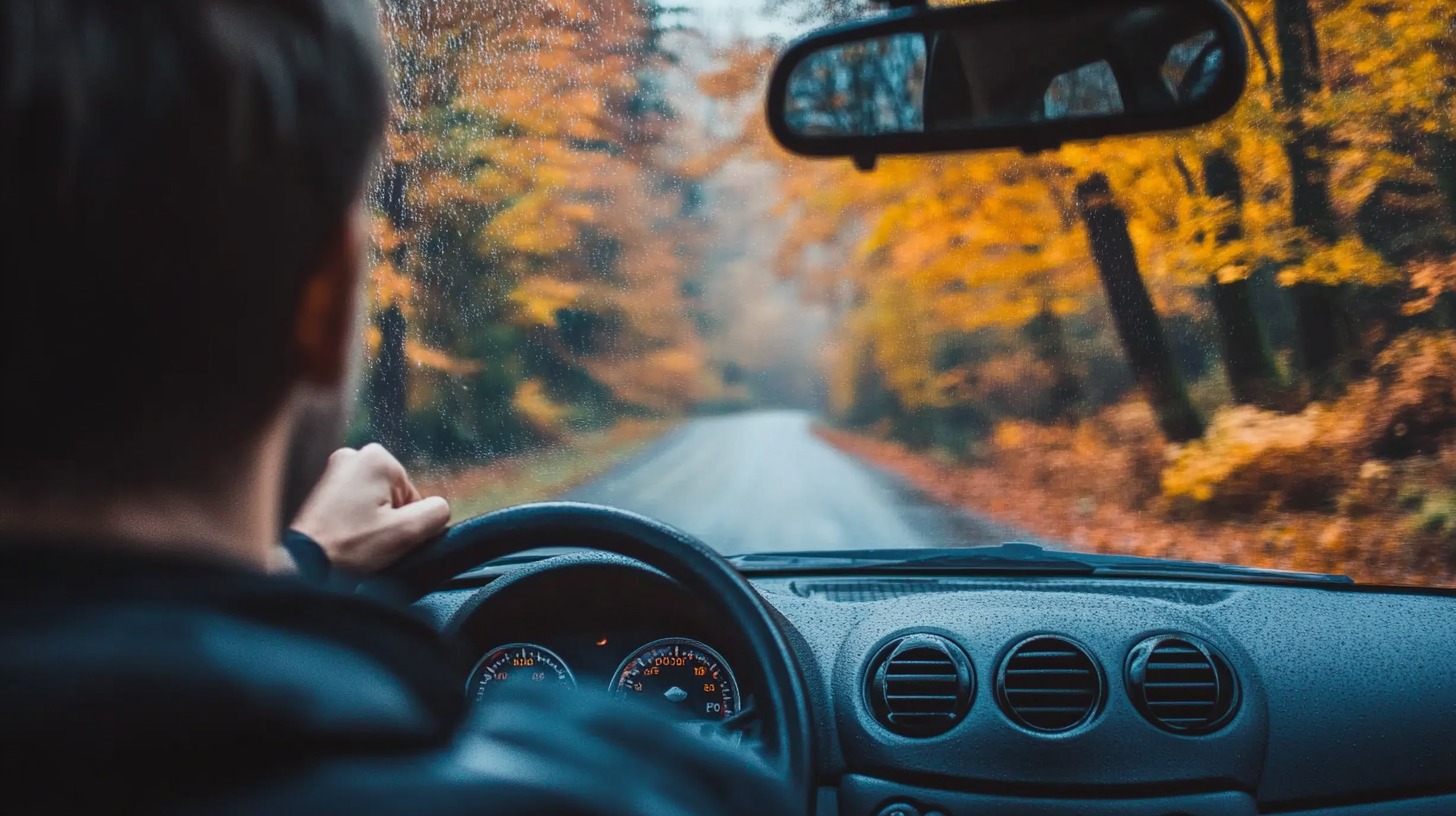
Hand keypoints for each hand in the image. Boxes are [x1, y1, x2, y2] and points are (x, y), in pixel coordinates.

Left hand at [288, 444, 450, 574]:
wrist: (304, 567)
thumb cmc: (352, 548)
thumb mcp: (407, 532)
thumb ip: (437, 513)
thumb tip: (438, 510)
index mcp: (377, 457)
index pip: (415, 498)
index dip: (407, 524)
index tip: (384, 538)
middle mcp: (355, 455)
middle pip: (395, 497)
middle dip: (389, 521)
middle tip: (370, 542)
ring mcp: (335, 470)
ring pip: (377, 503)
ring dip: (372, 524)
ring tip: (355, 542)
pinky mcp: (324, 488)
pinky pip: (357, 506)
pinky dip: (356, 523)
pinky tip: (344, 538)